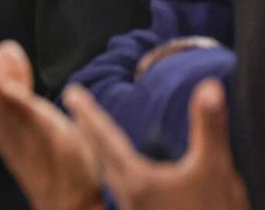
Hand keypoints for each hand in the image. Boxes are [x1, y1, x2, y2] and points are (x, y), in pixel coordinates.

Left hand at [65, 79, 248, 209]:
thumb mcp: (214, 169)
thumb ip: (209, 127)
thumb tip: (208, 87)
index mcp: (136, 179)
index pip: (105, 137)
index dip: (88, 112)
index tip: (71, 93)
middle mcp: (127, 195)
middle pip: (98, 154)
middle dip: (86, 128)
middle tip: (73, 106)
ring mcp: (133, 209)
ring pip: (107, 173)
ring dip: (97, 150)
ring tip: (90, 135)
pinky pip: (118, 187)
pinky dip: (112, 169)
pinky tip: (120, 172)